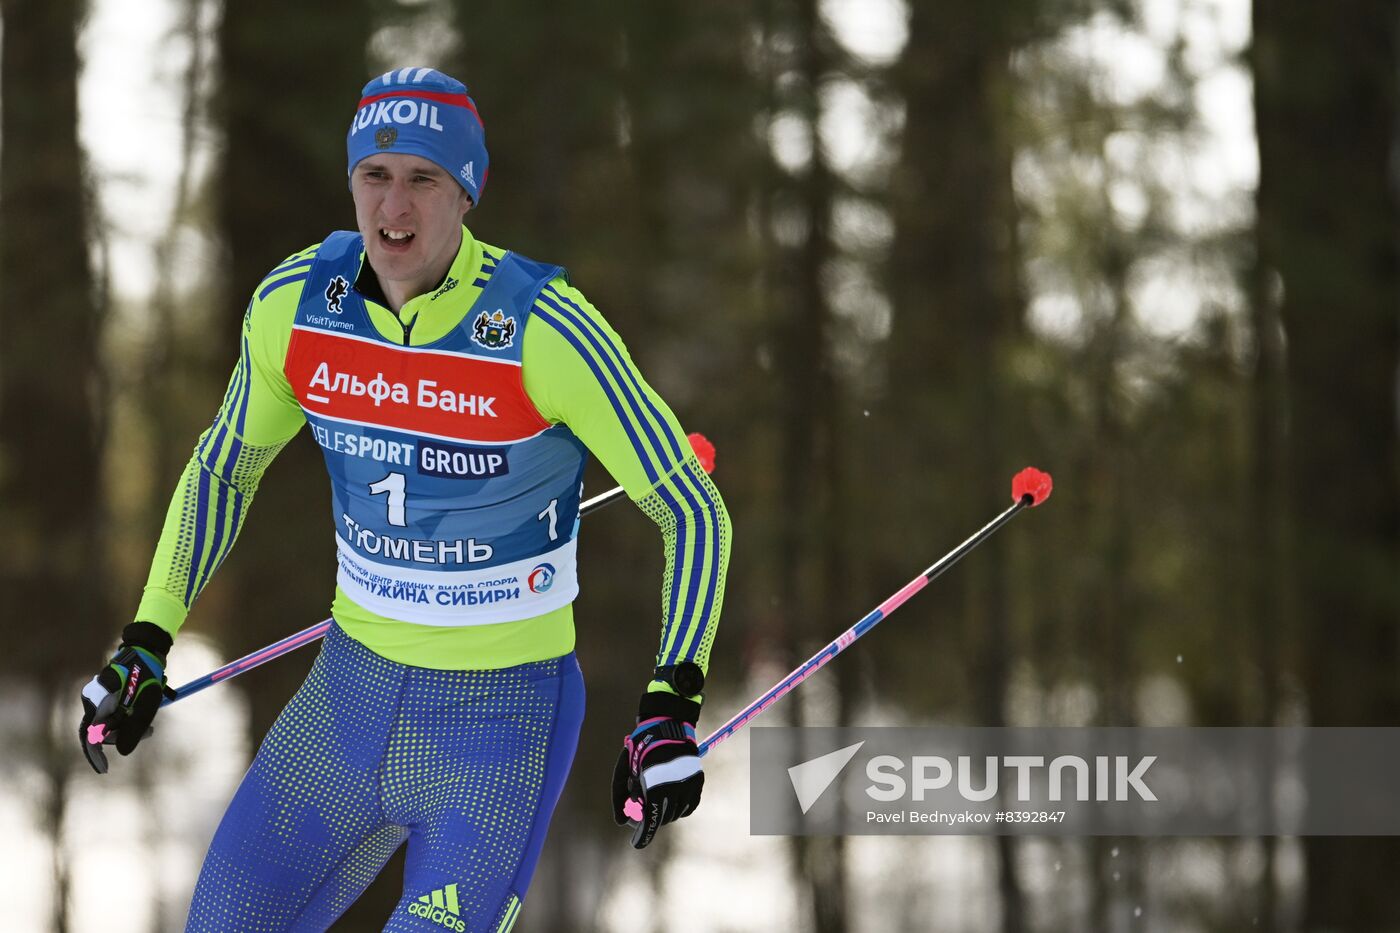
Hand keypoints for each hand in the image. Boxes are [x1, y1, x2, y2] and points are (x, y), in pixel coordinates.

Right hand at [80, 622, 174, 773]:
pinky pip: (113, 711)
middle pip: (103, 730)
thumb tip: (123, 753)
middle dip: (124, 735)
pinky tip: (143, 709)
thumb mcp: (145, 706)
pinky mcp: (106, 693)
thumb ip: (134, 730)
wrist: (147, 649)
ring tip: (151, 720)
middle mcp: (93, 700)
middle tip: (150, 731)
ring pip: (110, 721)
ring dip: (128, 724)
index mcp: (98, 704)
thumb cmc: (147, 676)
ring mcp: (98, 696)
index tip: (105, 769)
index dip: (95, 756)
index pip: (89, 737)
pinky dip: (127, 715)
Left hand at [611, 691, 703, 848]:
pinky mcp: (697, 782)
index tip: (636, 843)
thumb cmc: (640, 748)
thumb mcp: (624, 770)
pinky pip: (689, 806)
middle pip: (662, 819)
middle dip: (650, 819)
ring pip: (676, 814)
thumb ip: (620, 796)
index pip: (650, 821)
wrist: (667, 726)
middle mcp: (675, 789)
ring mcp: (689, 786)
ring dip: (664, 813)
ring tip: (654, 798)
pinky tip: (669, 800)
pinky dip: (679, 808)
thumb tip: (620, 821)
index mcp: (656, 787)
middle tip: (640, 813)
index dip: (643, 835)